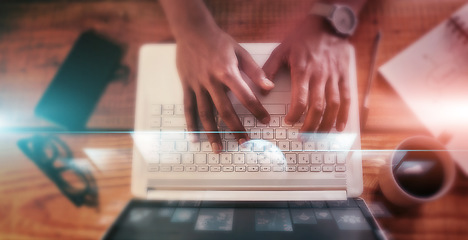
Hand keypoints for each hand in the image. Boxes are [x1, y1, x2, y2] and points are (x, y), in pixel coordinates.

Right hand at [176, 26, 273, 152]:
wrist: (192, 30)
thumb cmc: (218, 40)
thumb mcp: (240, 52)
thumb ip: (255, 71)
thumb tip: (269, 87)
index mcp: (227, 71)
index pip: (245, 95)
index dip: (256, 110)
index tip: (265, 121)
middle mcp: (211, 80)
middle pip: (224, 110)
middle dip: (235, 128)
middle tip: (245, 143)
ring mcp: (197, 85)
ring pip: (205, 114)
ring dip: (212, 133)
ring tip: (219, 149)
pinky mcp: (186, 86)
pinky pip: (188, 108)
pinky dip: (191, 124)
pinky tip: (195, 138)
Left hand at [263, 16, 350, 132]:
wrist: (328, 24)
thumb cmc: (303, 37)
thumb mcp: (281, 49)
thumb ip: (269, 69)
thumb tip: (262, 89)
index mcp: (302, 70)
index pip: (300, 99)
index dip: (295, 115)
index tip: (289, 123)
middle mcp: (320, 75)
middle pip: (317, 107)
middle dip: (310, 126)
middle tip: (303, 136)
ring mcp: (334, 76)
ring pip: (333, 106)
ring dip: (326, 124)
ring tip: (318, 136)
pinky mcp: (344, 76)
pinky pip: (346, 98)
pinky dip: (344, 115)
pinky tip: (339, 127)